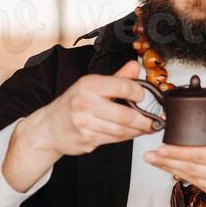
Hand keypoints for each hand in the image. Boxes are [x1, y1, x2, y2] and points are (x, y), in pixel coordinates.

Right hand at [31, 58, 155, 157]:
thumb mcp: (92, 86)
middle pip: (125, 115)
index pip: (123, 86)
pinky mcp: (86, 140)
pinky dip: (126, 137)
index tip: (144, 97)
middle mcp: (85, 103)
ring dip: (138, 131)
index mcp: (89, 85)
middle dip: (145, 120)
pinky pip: (114, 140)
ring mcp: (84, 124)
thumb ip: (117, 78)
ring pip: (121, 131)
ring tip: (147, 128)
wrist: (49, 128)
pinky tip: (131, 133)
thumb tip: (136, 67)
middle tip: (156, 121)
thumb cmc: (73, 105)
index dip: (139, 93)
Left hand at [143, 126, 205, 206]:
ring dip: (174, 172)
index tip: (161, 147)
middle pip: (193, 169)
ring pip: (196, 181)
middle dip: (168, 162)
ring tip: (158, 163)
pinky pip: (205, 190)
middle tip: (150, 156)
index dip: (178, 152)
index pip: (201, 155)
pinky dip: (190, 180)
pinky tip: (179, 173)